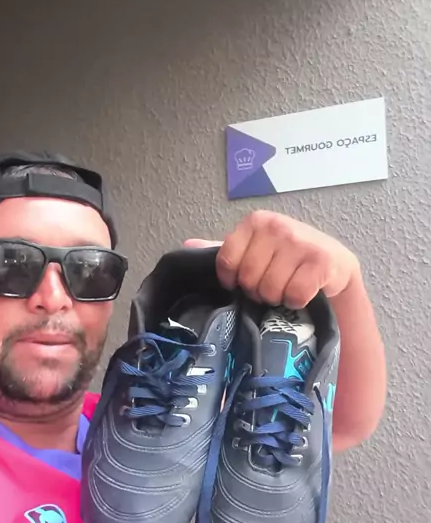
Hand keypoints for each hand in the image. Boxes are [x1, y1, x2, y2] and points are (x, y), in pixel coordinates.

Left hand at [184, 210, 359, 307]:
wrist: (335, 265)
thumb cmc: (289, 259)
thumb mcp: (255, 249)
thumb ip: (224, 249)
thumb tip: (188, 247)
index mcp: (256, 222)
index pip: (226, 260)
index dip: (233, 279)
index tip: (244, 282)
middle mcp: (277, 227)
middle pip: (248, 278)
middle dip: (258, 291)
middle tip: (271, 286)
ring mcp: (300, 242)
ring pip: (270, 289)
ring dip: (278, 297)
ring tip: (287, 288)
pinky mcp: (321, 262)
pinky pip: (295, 294)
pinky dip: (297, 301)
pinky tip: (303, 292)